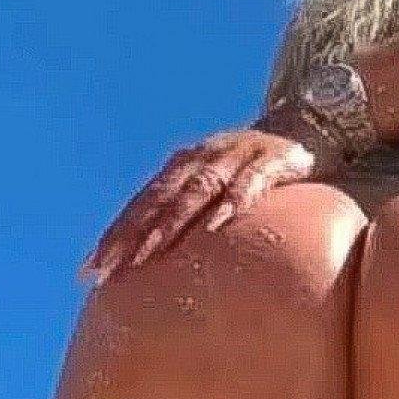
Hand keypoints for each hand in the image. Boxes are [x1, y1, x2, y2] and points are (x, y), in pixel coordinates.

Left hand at [81, 103, 344, 284]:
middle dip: (129, 235)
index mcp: (184, 166)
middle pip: (158, 199)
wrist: (310, 126)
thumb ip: (196, 215)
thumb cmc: (261, 168)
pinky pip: (250, 182)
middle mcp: (202, 157)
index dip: (114, 235)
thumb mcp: (223, 186)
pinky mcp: (273, 159)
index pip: (141, 204)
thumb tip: (166, 267)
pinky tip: (218, 225)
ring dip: (171, 223)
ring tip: (149, 255)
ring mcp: (236, 155)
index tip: (89, 273)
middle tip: (108, 272)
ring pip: (196, 190)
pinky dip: (233, 201)